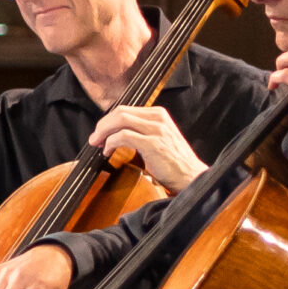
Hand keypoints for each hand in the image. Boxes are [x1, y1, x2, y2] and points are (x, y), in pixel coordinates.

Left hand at [90, 105, 206, 189]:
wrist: (192, 178)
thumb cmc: (174, 163)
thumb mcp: (159, 139)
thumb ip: (141, 131)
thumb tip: (115, 133)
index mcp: (159, 115)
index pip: (125, 110)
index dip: (108, 120)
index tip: (100, 132)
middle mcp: (158, 118)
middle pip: (120, 112)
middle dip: (102, 124)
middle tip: (95, 138)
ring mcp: (157, 130)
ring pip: (120, 120)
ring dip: (103, 132)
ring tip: (98, 144)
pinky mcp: (153, 143)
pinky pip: (123, 136)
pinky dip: (111, 142)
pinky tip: (108, 151)